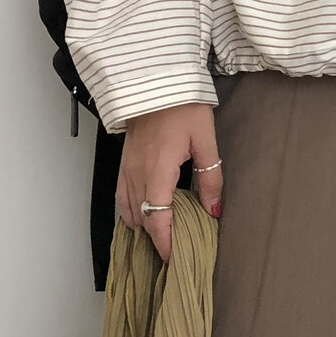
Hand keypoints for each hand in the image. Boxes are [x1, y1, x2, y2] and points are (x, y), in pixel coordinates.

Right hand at [115, 102, 221, 262]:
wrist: (153, 77)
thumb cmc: (182, 105)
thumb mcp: (205, 140)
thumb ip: (210, 177)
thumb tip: (214, 210)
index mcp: (157, 171)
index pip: (157, 220)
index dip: (165, 244)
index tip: (175, 259)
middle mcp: (136, 173)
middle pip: (142, 219)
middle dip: (155, 238)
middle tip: (173, 250)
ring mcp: (126, 167)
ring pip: (127, 209)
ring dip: (142, 225)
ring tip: (160, 236)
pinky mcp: (123, 160)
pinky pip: (121, 194)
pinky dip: (130, 210)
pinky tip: (143, 214)